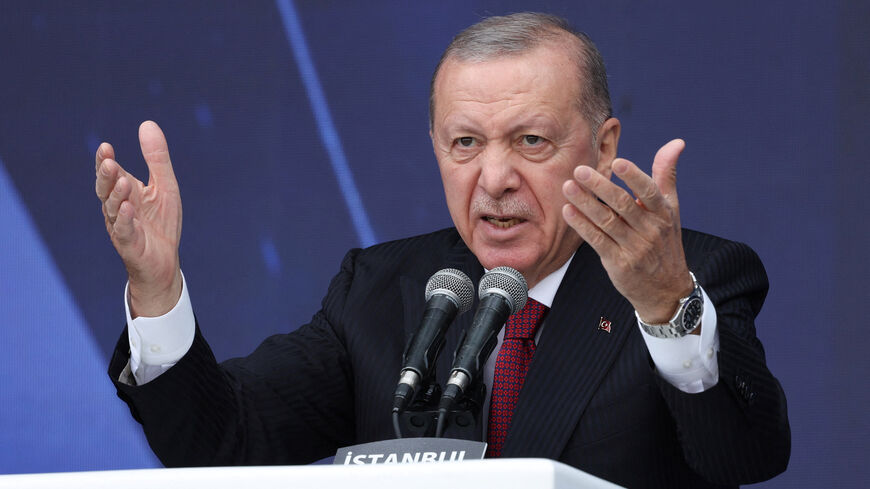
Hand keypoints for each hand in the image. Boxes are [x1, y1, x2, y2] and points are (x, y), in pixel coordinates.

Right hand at [95, 121, 182, 317]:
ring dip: (117, 195)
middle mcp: (117, 207)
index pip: (111, 173)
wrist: (164, 260)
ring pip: (113, 209)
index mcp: (125, 191)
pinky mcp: (129, 244)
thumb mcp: (164, 185)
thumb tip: (147, 123)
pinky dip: (125, 219)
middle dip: (106, 176)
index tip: (106, 147)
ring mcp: (121, 225)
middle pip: (106, 189)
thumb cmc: (161, 222)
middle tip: (109, 161)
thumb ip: (156, 158)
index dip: (105, 161)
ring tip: (123, 182)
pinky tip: (128, 208)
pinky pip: (124, 230)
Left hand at [561, 139, 693, 323]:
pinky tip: (568, 211)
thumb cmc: (665, 242)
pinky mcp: (619, 263)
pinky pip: (597, 241)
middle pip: (623, 205)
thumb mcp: (672, 209)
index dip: (634, 177)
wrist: (666, 290)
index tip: (617, 162)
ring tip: (567, 187)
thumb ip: (666, 175)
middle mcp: (650, 230)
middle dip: (600, 187)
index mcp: (664, 214)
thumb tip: (676, 142)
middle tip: (580, 170)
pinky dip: (582, 226)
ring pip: (607, 222)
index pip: (650, 192)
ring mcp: (634, 248)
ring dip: (585, 204)